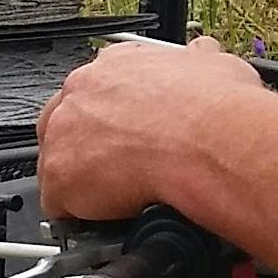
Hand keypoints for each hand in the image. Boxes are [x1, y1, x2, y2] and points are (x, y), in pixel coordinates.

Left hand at [40, 35, 277, 223]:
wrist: (209, 142)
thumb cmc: (218, 108)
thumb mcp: (214, 65)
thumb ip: (198, 62)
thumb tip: (205, 55)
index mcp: (120, 63)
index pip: (100, 88)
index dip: (114, 117)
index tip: (129, 133)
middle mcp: (85, 88)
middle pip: (69, 122)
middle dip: (90, 147)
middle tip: (123, 168)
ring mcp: (65, 131)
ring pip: (60, 162)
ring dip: (85, 182)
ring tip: (119, 199)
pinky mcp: (61, 175)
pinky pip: (60, 205)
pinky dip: (83, 218)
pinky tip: (110, 222)